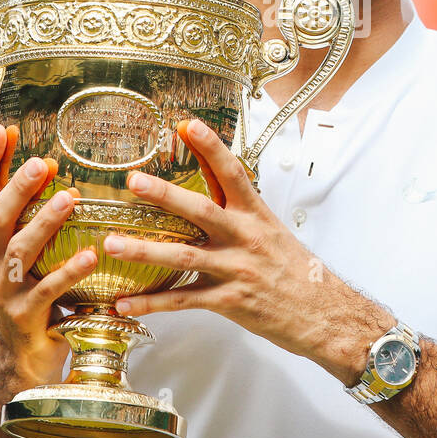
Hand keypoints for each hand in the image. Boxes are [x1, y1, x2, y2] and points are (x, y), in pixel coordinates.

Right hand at [0, 123, 94, 388]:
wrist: (22, 357)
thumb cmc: (26, 290)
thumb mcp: (18, 248)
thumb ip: (23, 210)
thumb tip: (41, 159)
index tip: (1, 129)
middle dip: (17, 188)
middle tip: (42, 162)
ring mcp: (2, 291)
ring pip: (21, 250)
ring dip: (46, 221)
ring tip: (72, 198)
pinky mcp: (24, 316)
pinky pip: (48, 289)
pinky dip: (69, 271)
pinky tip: (90, 256)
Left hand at [102, 118, 392, 381]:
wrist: (323, 313)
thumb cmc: (295, 270)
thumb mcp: (270, 228)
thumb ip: (237, 203)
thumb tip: (212, 168)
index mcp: (256, 215)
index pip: (231, 173)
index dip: (210, 147)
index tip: (187, 124)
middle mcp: (245, 238)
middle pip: (201, 211)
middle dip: (165, 195)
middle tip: (135, 181)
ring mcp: (236, 270)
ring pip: (185, 257)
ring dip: (145, 250)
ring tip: (113, 244)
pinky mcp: (229, 301)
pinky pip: (183, 301)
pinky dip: (151, 303)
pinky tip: (125, 302)